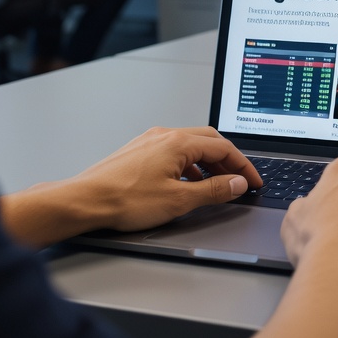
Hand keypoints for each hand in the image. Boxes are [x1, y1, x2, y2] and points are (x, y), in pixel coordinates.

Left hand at [68, 126, 260, 230]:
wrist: (84, 201)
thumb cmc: (123, 199)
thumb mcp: (179, 200)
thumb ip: (214, 190)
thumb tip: (237, 184)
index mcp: (178, 142)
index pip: (224, 148)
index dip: (243, 166)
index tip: (253, 181)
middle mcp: (164, 136)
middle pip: (209, 141)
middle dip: (228, 160)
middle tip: (239, 179)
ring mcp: (149, 141)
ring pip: (190, 145)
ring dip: (208, 163)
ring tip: (215, 184)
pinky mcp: (138, 151)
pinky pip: (173, 151)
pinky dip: (189, 164)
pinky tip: (186, 182)